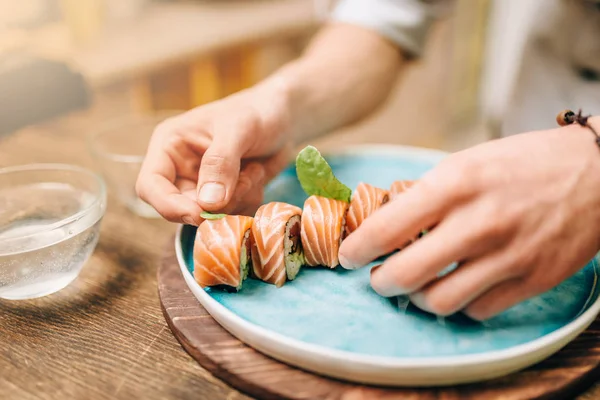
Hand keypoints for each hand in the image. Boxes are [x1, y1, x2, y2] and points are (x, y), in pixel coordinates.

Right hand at [136, 82, 291, 225]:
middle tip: (246, 182)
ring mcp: (204, 185)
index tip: (200, 214)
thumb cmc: (257, 111)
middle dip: (217, 204)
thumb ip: (221, 162)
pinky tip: (258, 175)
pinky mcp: (226, 196)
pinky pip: (232, 215)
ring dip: (238, 199)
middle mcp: (181, 169)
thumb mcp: (239, 128)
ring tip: (254, 171)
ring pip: (210, 216)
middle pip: (182, 208)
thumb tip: (207, 203)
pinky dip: (249, 200)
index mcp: (170, 146)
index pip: (150, 186)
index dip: (169, 206)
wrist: (283, 115)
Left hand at [339, 120, 599, 319]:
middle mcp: (479, 221)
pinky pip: (478, 310)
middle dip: (381, 282)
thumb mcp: (467, 161)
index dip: (358, 249)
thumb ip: (426, 193)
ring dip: (418, 299)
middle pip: (407, 274)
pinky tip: (459, 288)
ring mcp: (509, 254)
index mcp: (456, 183)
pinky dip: (460, 304)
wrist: (595, 171)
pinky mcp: (534, 278)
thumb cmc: (522, 163)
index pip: (387, 227)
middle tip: (378, 278)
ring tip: (417, 286)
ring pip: (440, 301)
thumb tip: (385, 220)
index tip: (349, 256)